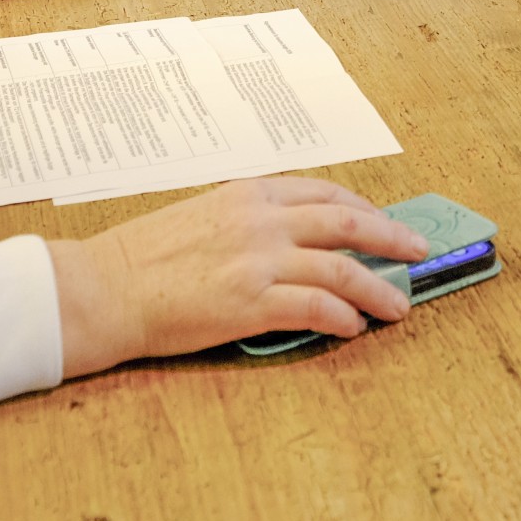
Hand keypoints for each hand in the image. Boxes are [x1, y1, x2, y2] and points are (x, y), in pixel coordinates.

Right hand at [48, 178, 431, 375]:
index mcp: (250, 193)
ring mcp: (259, 260)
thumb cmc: (142, 258)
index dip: (363, 209)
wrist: (102, 287)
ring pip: (342, 269)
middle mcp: (262, 220)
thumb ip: (249, 220)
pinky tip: (353, 328)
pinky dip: (343, 317)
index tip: (382, 222)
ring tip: (398, 307)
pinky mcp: (251, 302)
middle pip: (347, 222)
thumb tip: (291, 241)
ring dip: (378, 289)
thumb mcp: (203, 215)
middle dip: (391, 237)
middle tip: (417, 252)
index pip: (325, 192)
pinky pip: (316, 308)